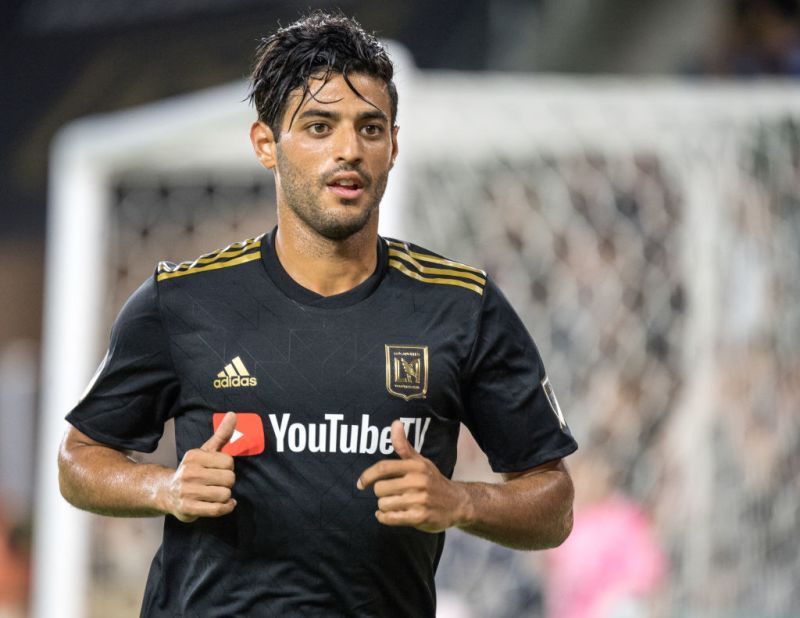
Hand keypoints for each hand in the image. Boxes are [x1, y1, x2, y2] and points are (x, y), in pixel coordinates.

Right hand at [163, 411, 237, 522]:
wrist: (167, 492)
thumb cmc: (193, 470)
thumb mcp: (206, 451)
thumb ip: (221, 434)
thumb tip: (233, 414)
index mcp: (194, 456)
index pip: (229, 461)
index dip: (228, 467)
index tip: (220, 469)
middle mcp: (189, 472)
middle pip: (229, 478)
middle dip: (228, 482)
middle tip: (218, 482)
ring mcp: (187, 491)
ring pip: (224, 494)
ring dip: (226, 496)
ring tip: (218, 493)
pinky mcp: (188, 508)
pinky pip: (217, 509)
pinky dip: (227, 507)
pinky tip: (226, 504)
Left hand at [357, 420, 471, 531]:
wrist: (457, 503)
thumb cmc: (433, 480)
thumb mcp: (420, 461)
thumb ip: (404, 445)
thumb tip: (395, 422)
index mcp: (415, 466)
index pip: (383, 467)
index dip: (367, 476)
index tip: (360, 483)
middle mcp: (418, 481)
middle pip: (380, 488)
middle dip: (380, 493)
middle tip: (390, 494)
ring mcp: (419, 500)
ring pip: (383, 504)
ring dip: (384, 506)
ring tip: (394, 504)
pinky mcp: (420, 517)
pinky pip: (391, 518)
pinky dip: (384, 518)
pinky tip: (387, 515)